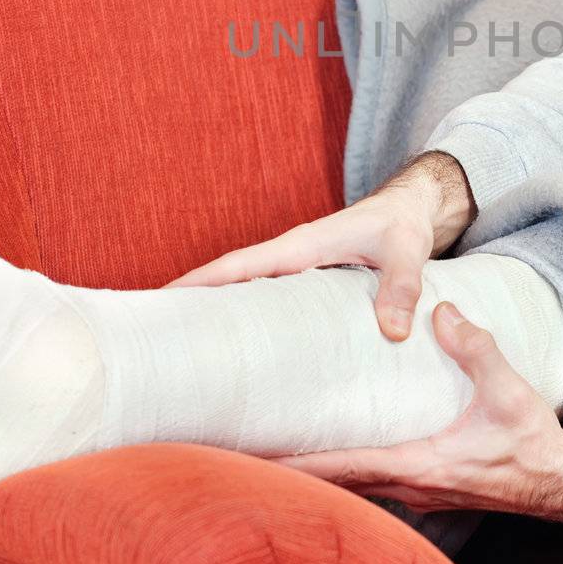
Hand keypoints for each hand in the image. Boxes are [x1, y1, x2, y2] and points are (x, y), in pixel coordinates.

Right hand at [167, 152, 475, 340]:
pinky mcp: (306, 283)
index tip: (163, 299)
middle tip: (152, 340)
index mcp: (302, 245)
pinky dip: (244, 319)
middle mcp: (291, 258)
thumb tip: (392, 331)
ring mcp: (296, 270)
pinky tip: (236, 351)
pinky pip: (266, 301)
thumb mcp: (407, 250)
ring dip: (214, 314)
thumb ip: (402, 286)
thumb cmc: (402, 226)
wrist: (410, 210)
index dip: (201, 282)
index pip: (241, 265)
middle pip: (228, 282)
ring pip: (244, 293)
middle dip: (190, 303)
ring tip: (180, 354)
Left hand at [267, 301, 562, 522]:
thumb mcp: (509, 388)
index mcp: (422, 464)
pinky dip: (347, 467)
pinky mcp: (427, 487)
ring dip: (318, 468)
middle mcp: (411, 486)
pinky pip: (374, 480)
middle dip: (292, 466)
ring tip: (277, 445)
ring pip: (354, 483)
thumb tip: (441, 310)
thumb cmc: (535, 442)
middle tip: (244, 446)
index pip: (346, 465)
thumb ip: (474, 346)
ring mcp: (418, 492)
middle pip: (337, 481)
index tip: (257, 452)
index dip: (300, 459)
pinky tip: (334, 447)